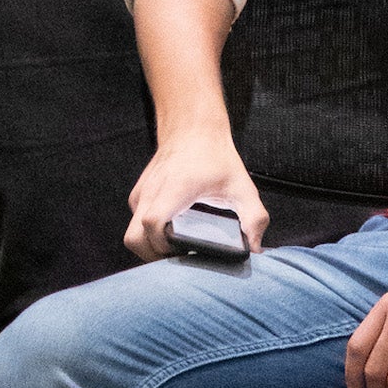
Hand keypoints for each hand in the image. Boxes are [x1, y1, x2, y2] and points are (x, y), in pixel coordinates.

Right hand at [123, 125, 267, 262]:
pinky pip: (136, 223)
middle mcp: (152, 192)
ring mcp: (142, 193)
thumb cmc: (215, 156)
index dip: (165, 247)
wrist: (192, 127)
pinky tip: (171, 235)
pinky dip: (148, 235)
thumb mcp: (242, 186)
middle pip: (134, 238)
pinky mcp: (139, 194)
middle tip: (179, 261)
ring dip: (150, 248)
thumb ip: (254, 217)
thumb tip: (256, 249)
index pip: (152, 225)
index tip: (186, 253)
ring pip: (132, 234)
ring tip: (175, 252)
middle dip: (154, 257)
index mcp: (175, 189)